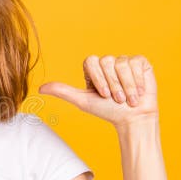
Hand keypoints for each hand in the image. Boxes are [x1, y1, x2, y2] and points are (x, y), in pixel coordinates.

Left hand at [38, 54, 158, 126]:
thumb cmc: (108, 111)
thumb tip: (40, 89)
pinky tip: (139, 91)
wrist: (133, 118)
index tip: (103, 95)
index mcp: (93, 68)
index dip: (98, 78)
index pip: (91, 61)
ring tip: (129, 98)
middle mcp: (108, 62)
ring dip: (127, 86)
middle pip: (106, 62)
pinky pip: (136, 63)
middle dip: (112, 85)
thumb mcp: (83, 101)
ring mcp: (124, 61)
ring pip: (122, 64)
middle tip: (117, 99)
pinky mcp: (140, 62)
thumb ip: (63, 91)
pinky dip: (137, 81)